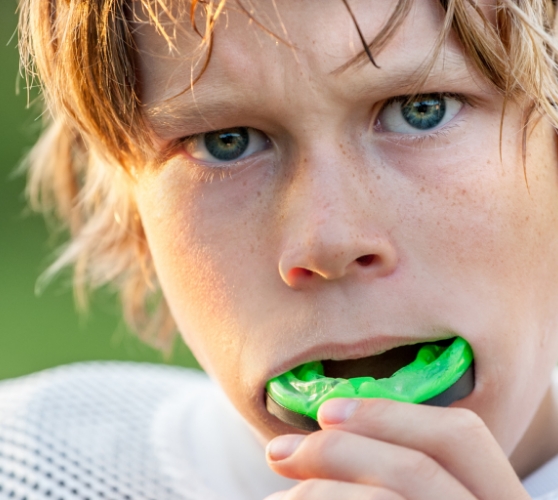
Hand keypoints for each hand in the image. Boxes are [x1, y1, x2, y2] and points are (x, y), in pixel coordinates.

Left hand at [264, 398, 530, 498]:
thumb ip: (387, 476)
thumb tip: (322, 434)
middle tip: (277, 452)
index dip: (392, 415)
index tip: (327, 413)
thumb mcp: (408, 499)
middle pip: (419, 467)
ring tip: (279, 499)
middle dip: (338, 450)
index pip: (462, 438)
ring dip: (318, 491)